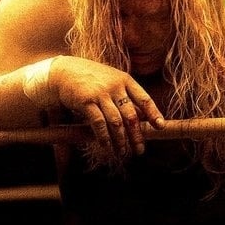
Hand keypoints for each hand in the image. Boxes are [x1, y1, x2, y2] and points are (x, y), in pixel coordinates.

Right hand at [49, 56, 164, 157]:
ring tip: (122, 152)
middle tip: (139, 150)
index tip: (160, 126)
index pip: (144, 98)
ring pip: (116, 122)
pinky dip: (104, 137)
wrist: (64, 72)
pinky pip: (99, 123)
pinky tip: (106, 145)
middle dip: (137, 135)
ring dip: (120, 140)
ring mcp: (100, 94)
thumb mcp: (111, 81)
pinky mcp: (86, 101)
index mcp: (125, 80)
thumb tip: (141, 118)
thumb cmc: (91, 79)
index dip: (154, 113)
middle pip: (131, 115)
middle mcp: (115, 86)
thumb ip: (125, 97)